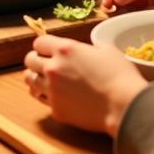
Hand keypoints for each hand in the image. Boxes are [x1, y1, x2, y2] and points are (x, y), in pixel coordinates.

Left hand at [24, 35, 146, 137]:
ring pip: (29, 80)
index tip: (48, 50)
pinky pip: (41, 99)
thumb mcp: (106, 50)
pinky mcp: (56, 109)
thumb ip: (87, 47)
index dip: (44, 46)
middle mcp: (53, 68)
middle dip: (36, 60)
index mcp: (65, 49)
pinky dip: (44, 95)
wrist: (123, 106)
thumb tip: (84, 50)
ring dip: (35, 77)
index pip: (39, 43)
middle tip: (43, 64)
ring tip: (43, 79)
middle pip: (29, 60)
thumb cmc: (120, 76)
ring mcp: (52, 90)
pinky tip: (53, 94)